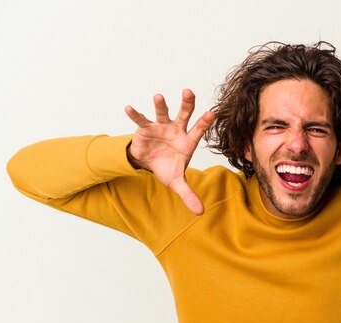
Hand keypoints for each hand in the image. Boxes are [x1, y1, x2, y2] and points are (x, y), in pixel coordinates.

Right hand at [125, 89, 214, 214]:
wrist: (148, 162)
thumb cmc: (166, 167)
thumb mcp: (177, 182)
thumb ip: (189, 195)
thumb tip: (201, 212)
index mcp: (187, 141)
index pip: (198, 130)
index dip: (204, 122)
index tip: (212, 113)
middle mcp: (176, 130)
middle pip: (184, 114)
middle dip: (187, 103)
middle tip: (189, 92)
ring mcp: (161, 126)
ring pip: (163, 113)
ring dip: (161, 105)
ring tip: (158, 96)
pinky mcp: (146, 128)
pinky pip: (141, 119)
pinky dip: (135, 114)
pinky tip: (129, 108)